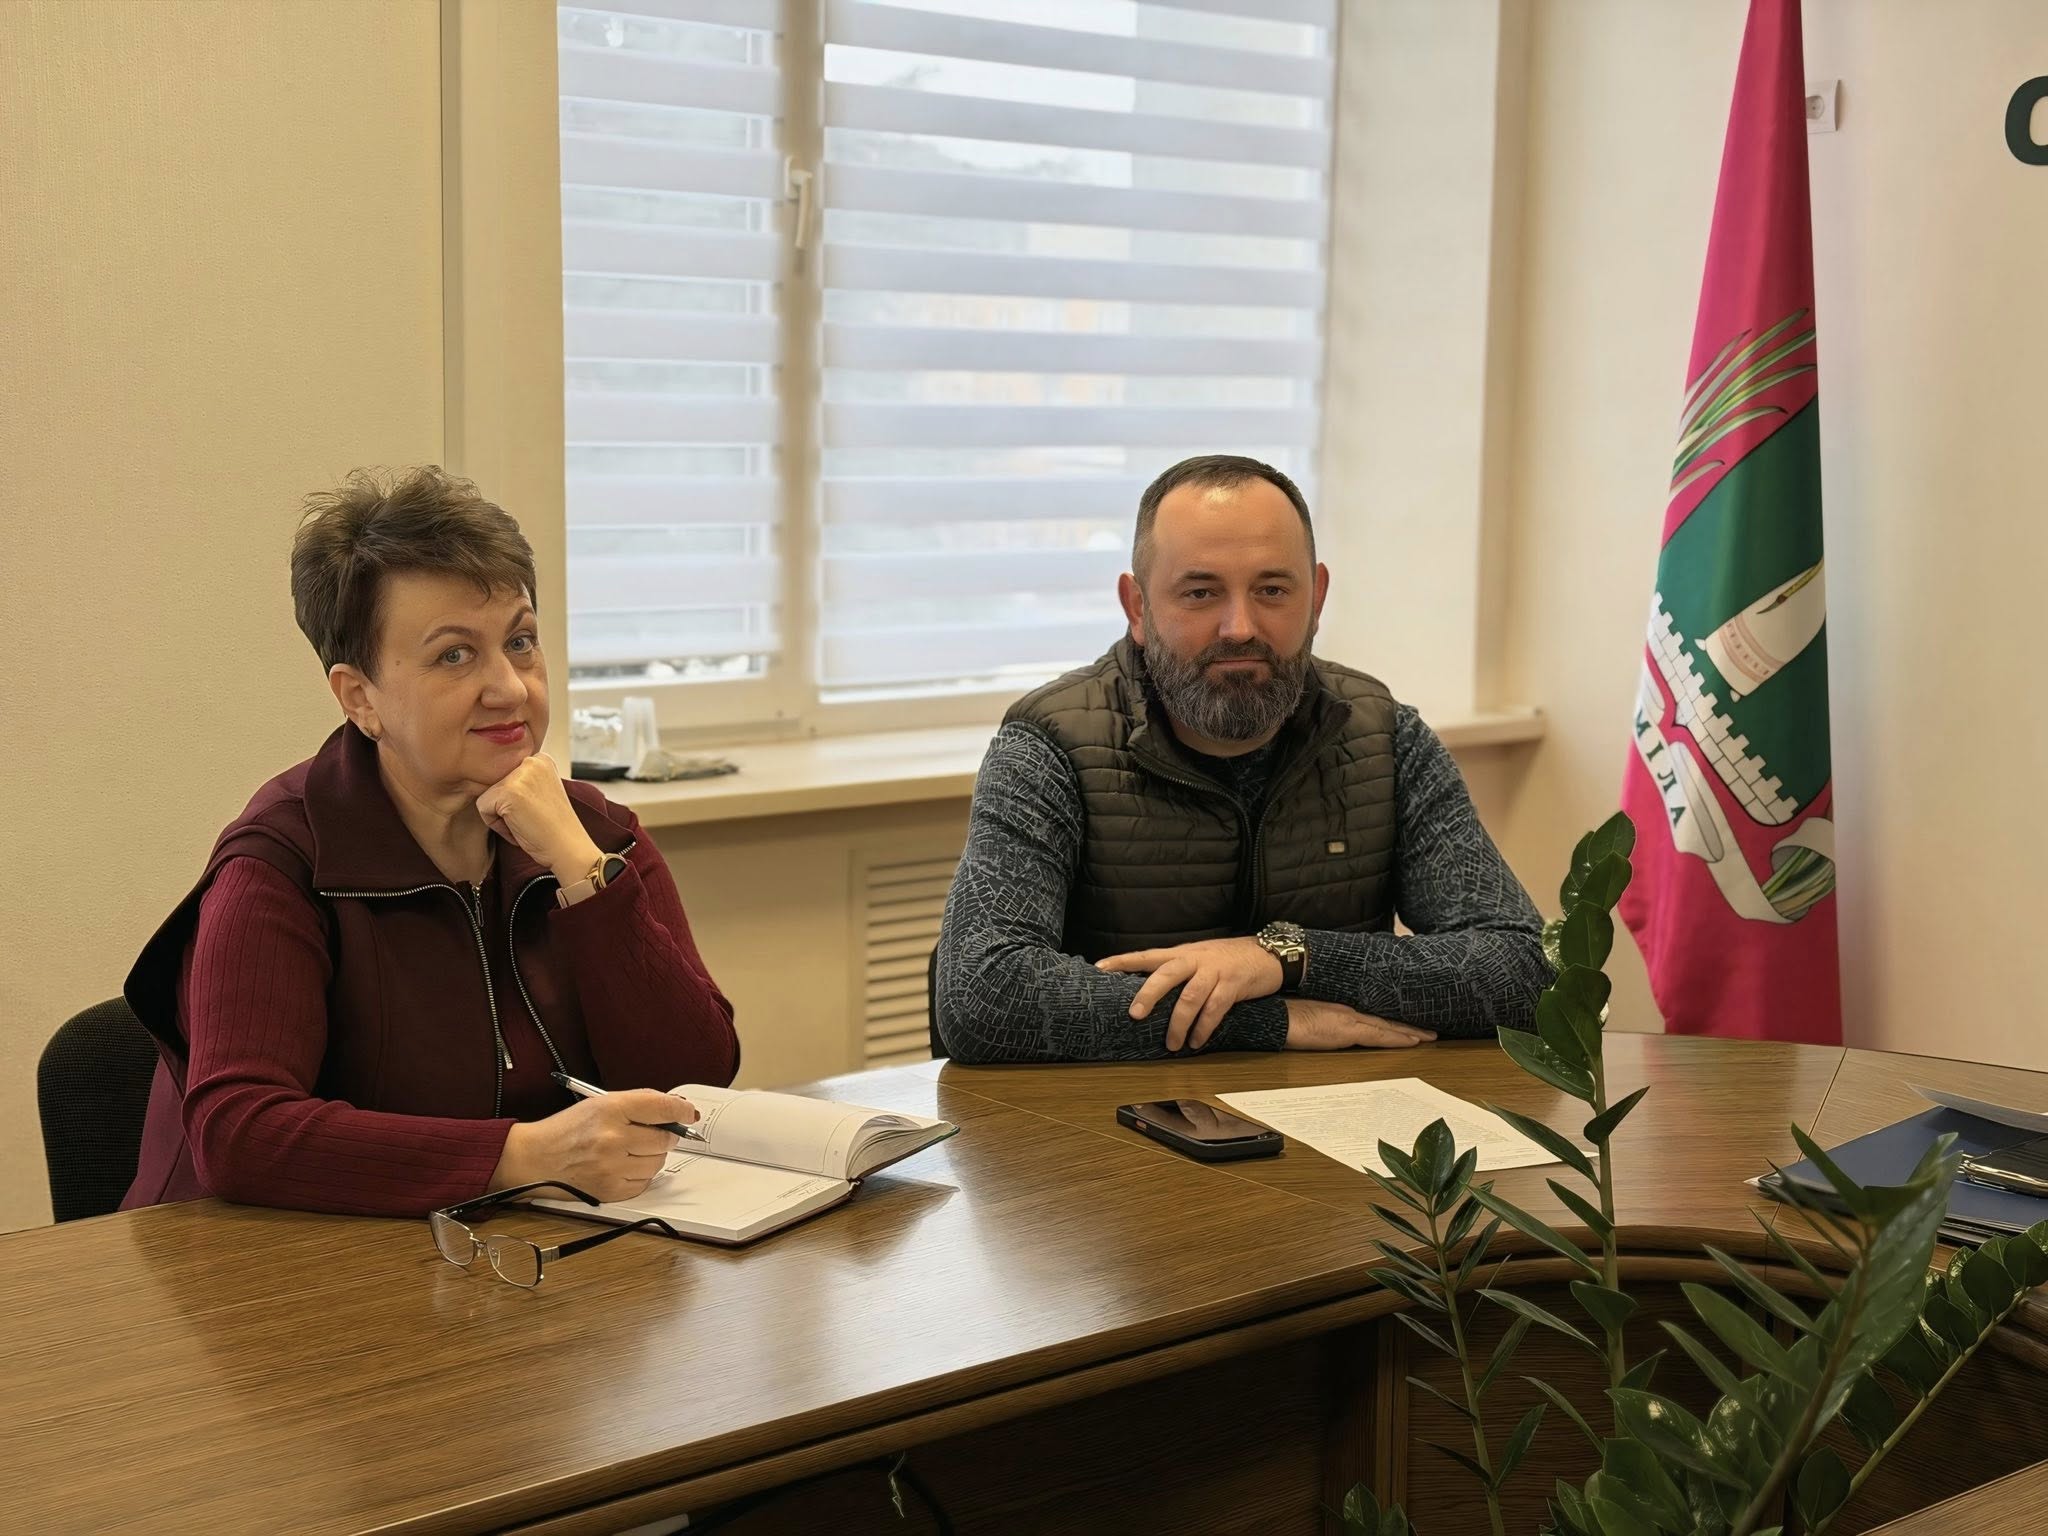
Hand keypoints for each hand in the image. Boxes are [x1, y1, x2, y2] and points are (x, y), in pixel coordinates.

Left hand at [475, 751, 601, 885]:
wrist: (568, 848)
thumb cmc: (554, 828)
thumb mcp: (541, 793)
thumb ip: (521, 781)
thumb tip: (486, 779)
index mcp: (541, 759)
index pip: (505, 776)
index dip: (515, 800)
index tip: (537, 810)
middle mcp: (531, 761)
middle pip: (494, 785)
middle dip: (506, 807)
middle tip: (532, 818)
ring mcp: (520, 775)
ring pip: (487, 797)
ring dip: (502, 817)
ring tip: (527, 823)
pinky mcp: (508, 792)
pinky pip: (483, 809)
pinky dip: (498, 826)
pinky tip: (521, 827)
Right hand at [489, 1089, 699, 1202]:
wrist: (534, 1158)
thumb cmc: (566, 1130)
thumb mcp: (599, 1103)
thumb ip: (638, 1104)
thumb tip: (675, 1108)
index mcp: (609, 1109)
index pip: (661, 1107)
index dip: (682, 1110)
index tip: (689, 1113)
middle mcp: (612, 1139)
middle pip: (664, 1138)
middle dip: (665, 1135)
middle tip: (652, 1134)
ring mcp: (611, 1168)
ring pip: (657, 1162)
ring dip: (652, 1156)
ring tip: (630, 1150)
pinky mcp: (610, 1191)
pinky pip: (644, 1183)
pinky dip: (640, 1175)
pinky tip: (622, 1166)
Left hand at [1096, 937, 1284, 1052]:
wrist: (1268, 952)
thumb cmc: (1227, 959)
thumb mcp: (1198, 958)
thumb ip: (1176, 970)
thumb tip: (1147, 991)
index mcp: (1182, 953)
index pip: (1147, 955)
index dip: (1123, 961)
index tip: (1100, 968)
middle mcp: (1195, 960)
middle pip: (1166, 974)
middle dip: (1149, 994)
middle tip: (1135, 1015)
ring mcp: (1215, 971)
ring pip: (1191, 997)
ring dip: (1179, 1023)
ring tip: (1172, 1044)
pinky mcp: (1234, 985)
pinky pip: (1216, 1009)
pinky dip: (1204, 1028)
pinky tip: (1196, 1041)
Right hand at [1283, 998, 1435, 1050]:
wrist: (1273, 1015)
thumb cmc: (1283, 1017)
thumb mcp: (1305, 1020)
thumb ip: (1319, 1024)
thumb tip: (1325, 1031)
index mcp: (1339, 1011)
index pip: (1372, 1018)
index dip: (1391, 1024)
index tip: (1409, 1027)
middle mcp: (1348, 1012)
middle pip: (1384, 1021)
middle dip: (1407, 1028)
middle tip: (1429, 1032)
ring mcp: (1348, 1019)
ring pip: (1386, 1026)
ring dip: (1408, 1032)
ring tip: (1427, 1036)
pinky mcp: (1345, 1028)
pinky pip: (1378, 1034)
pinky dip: (1396, 1037)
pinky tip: (1411, 1041)